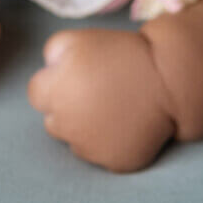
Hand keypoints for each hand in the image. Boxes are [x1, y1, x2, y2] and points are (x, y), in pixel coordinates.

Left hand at [27, 28, 176, 172]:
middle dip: (67, 106)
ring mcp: (90, 149)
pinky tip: (124, 122)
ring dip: (85, 126)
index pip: (36, 94)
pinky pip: (102, 154)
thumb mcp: (78, 38)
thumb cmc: (119, 53)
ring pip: (76, 140)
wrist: (165, 78)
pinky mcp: (113, 163)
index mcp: (54, 92)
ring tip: (110, 105)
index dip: (54, 83)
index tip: (74, 76)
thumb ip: (52, 53)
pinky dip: (109, 142)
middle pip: (52, 120)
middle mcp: (67, 125)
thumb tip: (47, 70)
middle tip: (94, 90)